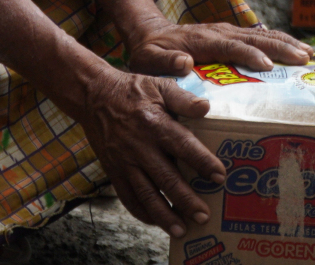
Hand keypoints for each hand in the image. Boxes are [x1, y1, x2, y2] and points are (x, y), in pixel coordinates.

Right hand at [77, 66, 225, 237]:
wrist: (94, 96)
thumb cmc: (132, 90)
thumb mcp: (158, 85)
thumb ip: (183, 99)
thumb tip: (206, 108)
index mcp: (155, 123)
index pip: (183, 145)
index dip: (202, 161)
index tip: (220, 176)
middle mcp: (140, 146)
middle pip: (166, 178)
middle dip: (186, 200)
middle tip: (204, 215)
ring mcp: (125, 161)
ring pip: (146, 194)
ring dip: (164, 215)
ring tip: (182, 230)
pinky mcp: (113, 171)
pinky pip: (128, 197)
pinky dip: (142, 212)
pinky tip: (156, 222)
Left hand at [122, 14, 310, 77]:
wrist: (150, 33)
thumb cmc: (150, 53)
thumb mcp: (149, 60)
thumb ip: (164, 61)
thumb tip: (184, 61)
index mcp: (202, 41)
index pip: (230, 46)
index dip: (249, 55)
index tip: (268, 66)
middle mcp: (218, 33)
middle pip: (253, 38)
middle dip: (280, 47)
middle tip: (304, 58)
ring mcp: (226, 32)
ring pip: (260, 35)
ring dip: (285, 43)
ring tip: (309, 54)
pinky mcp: (230, 35)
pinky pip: (257, 38)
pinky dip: (278, 41)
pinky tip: (295, 49)